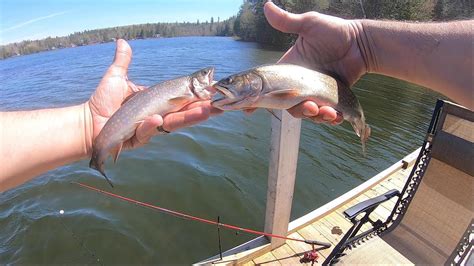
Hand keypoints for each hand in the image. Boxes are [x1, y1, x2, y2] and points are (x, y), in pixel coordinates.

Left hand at [87, 39, 221, 150]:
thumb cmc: (102, 101)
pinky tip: (156, 119)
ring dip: (189, 119)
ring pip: (173, 124)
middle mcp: (157, 116)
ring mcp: (150, 128)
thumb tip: (123, 41)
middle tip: (218, 106)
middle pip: (183, 113)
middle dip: (201, 110)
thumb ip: (123, 61)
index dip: (195, 97)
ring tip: (205, 112)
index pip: (180, 99)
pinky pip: (148, 132)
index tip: (211, 92)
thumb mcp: (116, 78)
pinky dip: (151, 126)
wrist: (86, 122)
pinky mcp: (140, 138)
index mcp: (156, 102)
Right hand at [263, 1, 366, 123]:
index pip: (268, 87)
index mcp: (290, 70)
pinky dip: (332, 118)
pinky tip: (337, 115)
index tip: (247, 110)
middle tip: (311, 106)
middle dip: (299, 110)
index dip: (257, 100)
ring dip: (316, 116)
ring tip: (328, 112)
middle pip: (289, 106)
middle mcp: (300, 85)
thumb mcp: (309, 24)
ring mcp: (315, 93)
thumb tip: (266, 5)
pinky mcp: (332, 99)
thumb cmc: (335, 32)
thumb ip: (287, 21)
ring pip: (308, 113)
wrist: (361, 43)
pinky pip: (328, 114)